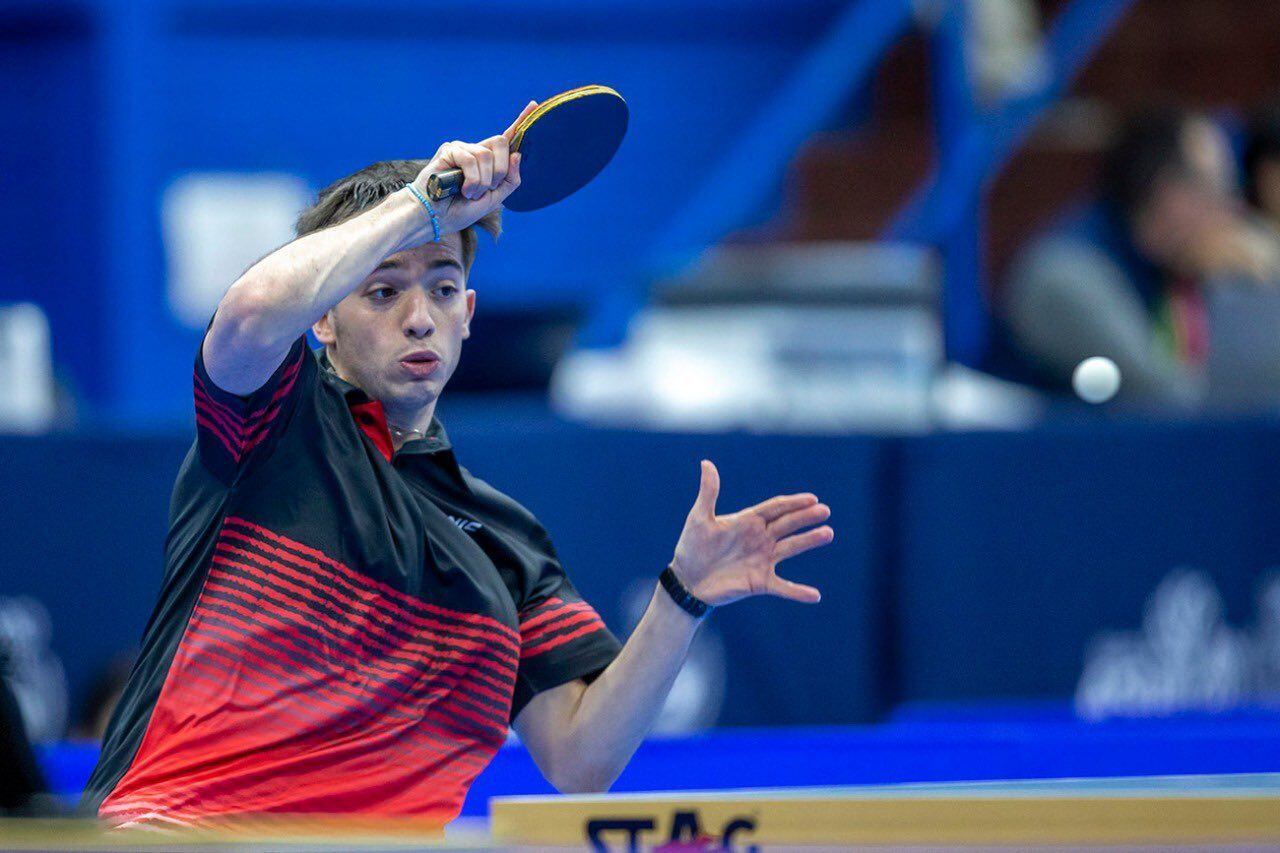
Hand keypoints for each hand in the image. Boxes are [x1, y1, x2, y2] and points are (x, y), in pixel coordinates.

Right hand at [411, 100, 537, 234]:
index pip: (507, 139)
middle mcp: (476, 151)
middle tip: (488, 188)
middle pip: (501, 142)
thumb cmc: (461, 209)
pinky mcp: (449, 150)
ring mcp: (463, 148)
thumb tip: (518, 154)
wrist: (438, 218)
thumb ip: (510, 180)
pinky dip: (472, 180)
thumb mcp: (495, 198)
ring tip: (469, 193)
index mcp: (489, 161)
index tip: (534, 104)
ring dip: (483, 181)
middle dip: (500, 170)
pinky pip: (471, 159)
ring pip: (487, 155)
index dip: (520, 122)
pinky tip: (462, 189)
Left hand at [669, 460, 831, 607]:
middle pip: (787, 524)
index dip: (793, 503)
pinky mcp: (760, 582)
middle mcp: (760, 538)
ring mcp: (762, 560)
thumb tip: (706, 463)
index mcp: (748, 521)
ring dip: (809, 541)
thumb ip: (709, 492)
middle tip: (824, 510)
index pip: (775, 508)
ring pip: (791, 548)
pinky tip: (815, 596)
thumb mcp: (700, 517)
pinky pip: (783, 587)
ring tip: (827, 533)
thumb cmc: (692, 546)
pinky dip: (798, 592)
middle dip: (806, 517)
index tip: (812, 498)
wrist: (687, 579)